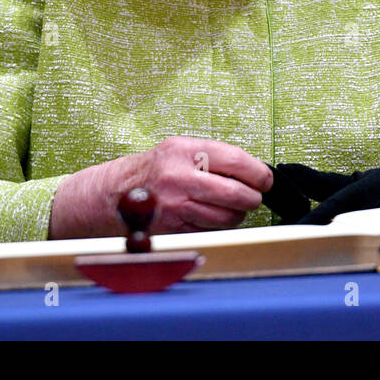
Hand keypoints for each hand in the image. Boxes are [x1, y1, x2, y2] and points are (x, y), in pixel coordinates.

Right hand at [47, 136, 272, 238]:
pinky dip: (218, 227)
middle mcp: (179, 176)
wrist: (113, 193)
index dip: (258, 173)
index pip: (235, 160)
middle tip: (254, 197)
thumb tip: (254, 171)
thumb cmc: (152, 170)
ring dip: (237, 215)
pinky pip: (210, 230)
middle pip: (236, 193)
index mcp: (183, 150)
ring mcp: (175, 205)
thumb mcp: (178, 149)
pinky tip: (211, 217)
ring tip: (232, 208)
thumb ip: (213, 156)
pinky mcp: (173, 227)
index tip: (266, 179)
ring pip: (226, 216)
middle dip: (252, 198)